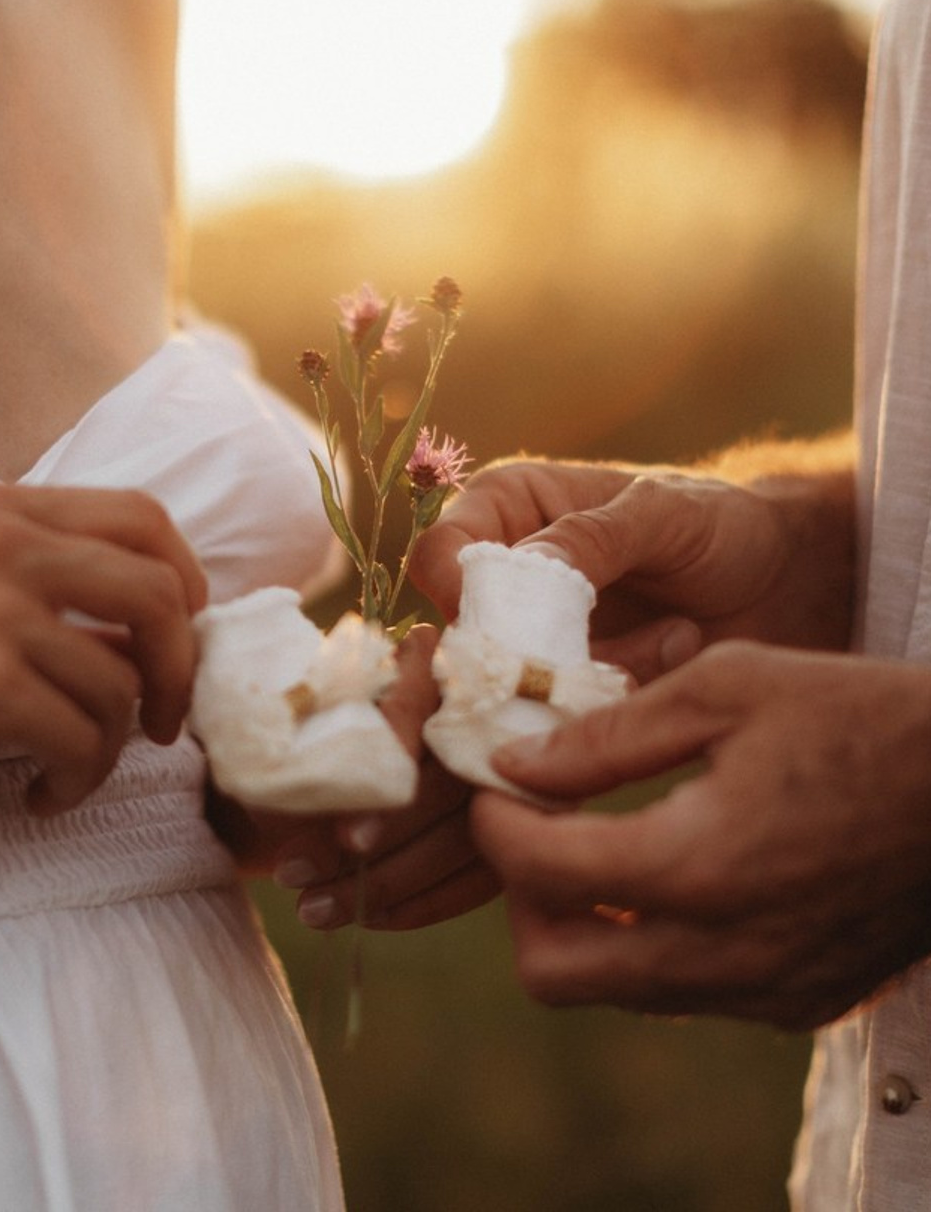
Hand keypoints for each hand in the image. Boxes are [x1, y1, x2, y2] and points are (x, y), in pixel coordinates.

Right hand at [0, 482, 206, 853]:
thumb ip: (55, 579)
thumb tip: (170, 622)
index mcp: (1, 509)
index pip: (142, 516)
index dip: (185, 579)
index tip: (179, 638)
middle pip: (157, 593)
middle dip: (178, 670)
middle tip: (161, 721)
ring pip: (121, 683)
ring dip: (111, 746)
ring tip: (68, 767)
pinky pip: (83, 739)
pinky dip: (77, 779)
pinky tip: (40, 793)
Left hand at [271, 625, 499, 930]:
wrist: (359, 710)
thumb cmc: (318, 702)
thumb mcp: (303, 698)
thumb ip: (295, 733)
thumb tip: (274, 802)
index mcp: (428, 658)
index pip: (414, 712)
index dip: (387, 780)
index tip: (351, 838)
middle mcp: (477, 707)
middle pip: (444, 789)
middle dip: (377, 847)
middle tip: (295, 875)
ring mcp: (505, 767)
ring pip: (466, 840)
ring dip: (390, 888)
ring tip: (313, 909)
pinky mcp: (511, 820)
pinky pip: (481, 877)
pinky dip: (425, 904)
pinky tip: (371, 916)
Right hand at [408, 458, 853, 679]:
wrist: (787, 584)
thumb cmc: (720, 523)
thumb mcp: (663, 514)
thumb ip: (592, 535)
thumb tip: (521, 570)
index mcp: (504, 509)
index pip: (441, 555)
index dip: (460, 595)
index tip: (511, 625)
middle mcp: (501, 578)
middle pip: (463, 637)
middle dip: (530, 656)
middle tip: (604, 654)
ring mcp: (531, 642)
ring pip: (510, 688)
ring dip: (589, 678)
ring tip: (672, 639)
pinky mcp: (564, 692)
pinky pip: (554, 720)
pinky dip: (610, 704)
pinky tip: (669, 660)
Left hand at [473, 641, 930, 1029]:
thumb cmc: (861, 716)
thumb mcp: (727, 688)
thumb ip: (608, 735)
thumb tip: (514, 765)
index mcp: (696, 865)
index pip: (538, 872)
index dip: (494, 823)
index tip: (494, 784)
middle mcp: (723, 951)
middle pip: (552, 972)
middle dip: (522, 901)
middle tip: (538, 831)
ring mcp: (765, 988)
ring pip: (615, 989)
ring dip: (582, 925)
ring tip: (597, 843)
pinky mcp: (801, 999)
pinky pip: (683, 991)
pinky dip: (647, 942)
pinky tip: (668, 872)